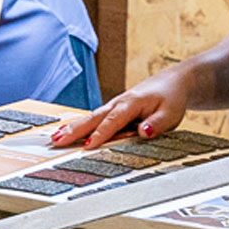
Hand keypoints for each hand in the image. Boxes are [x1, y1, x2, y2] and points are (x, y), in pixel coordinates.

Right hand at [47, 68, 193, 148]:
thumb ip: (157, 124)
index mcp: (131, 104)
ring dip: (73, 127)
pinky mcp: (114, 110)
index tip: (87, 147)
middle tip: (56, 141)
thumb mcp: (171, 113)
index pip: (113, 121)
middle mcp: (119, 103)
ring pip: (91, 117)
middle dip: (75, 130)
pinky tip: (67, 134)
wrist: (173, 82)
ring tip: (55, 139)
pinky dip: (80, 125)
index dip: (100, 134)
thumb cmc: (171, 98)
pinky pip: (95, 118)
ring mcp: (114, 106)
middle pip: (94, 118)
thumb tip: (143, 132)